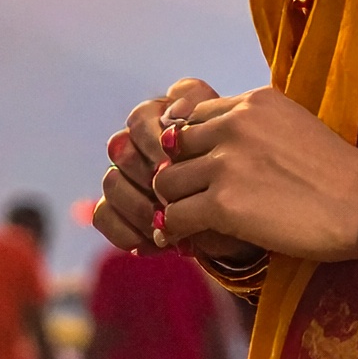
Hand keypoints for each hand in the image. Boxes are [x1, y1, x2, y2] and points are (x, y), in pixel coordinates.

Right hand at [94, 78, 244, 258]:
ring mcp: (130, 174)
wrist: (254, 227)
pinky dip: (125, 230)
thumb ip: (208, 129)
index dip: (155, 137)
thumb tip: (175, 114)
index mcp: (175, 118)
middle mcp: (146, 142)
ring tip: (164, 225)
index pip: (146, 115)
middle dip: (145, 173)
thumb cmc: (252, 187)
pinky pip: (103, 213)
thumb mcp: (243, 157)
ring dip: (137, 206)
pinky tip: (149, 244)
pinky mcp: (121, 208)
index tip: (177, 160)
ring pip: (111, 180)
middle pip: (122, 145)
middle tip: (167, 195)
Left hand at [153, 86, 357, 264]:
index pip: (194, 118)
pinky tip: (184, 239)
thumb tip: (220, 153)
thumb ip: (255, 128)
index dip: (194, 148)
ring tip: (188, 219)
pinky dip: (175, 230)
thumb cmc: (339, 174)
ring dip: (176, 202)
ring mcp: (226, 163)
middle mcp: (234, 124)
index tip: (202, 170)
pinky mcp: (223, 203)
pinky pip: (175, 216)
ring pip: (167, 181)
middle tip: (189, 197)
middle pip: (175, 148)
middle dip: (180, 173)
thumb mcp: (295, 126)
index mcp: (254, 101)